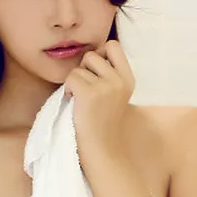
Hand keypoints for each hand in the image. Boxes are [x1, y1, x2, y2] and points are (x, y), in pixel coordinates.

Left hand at [63, 40, 134, 162]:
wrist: (102, 150)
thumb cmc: (103, 124)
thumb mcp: (115, 95)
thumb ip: (109, 75)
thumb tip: (90, 55)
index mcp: (128, 79)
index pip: (113, 46)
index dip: (100, 54)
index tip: (95, 72)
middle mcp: (120, 80)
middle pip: (93, 54)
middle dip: (84, 68)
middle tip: (86, 88)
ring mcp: (106, 86)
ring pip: (79, 67)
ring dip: (75, 81)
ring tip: (80, 99)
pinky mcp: (90, 93)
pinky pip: (70, 78)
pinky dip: (68, 89)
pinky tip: (73, 102)